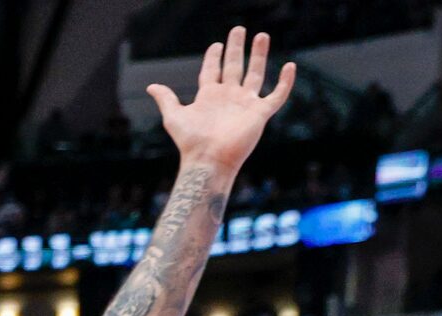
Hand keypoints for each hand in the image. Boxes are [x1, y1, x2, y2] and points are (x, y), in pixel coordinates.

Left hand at [147, 28, 295, 175]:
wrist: (208, 160)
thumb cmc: (190, 142)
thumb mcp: (173, 116)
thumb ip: (166, 99)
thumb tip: (150, 86)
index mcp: (209, 96)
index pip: (213, 70)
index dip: (214, 57)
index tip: (216, 44)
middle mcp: (228, 97)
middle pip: (234, 66)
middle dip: (237, 48)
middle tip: (239, 29)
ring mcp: (245, 104)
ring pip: (255, 74)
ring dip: (258, 55)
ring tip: (261, 36)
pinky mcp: (259, 113)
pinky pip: (277, 95)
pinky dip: (285, 82)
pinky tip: (290, 66)